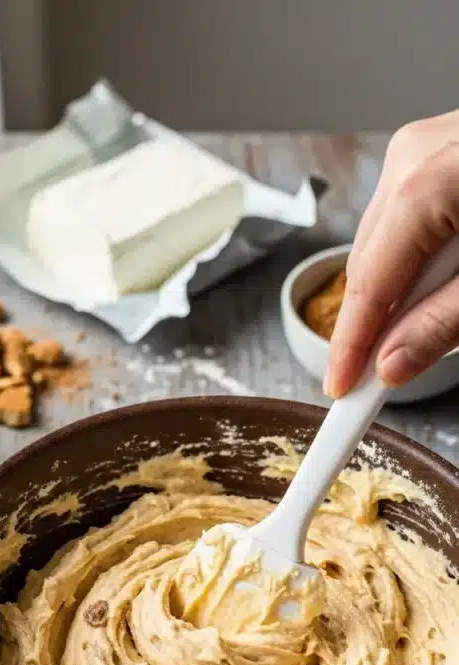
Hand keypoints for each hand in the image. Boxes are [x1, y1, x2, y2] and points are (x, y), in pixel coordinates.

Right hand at [326, 110, 458, 396]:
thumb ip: (443, 326)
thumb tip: (394, 363)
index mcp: (422, 187)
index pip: (367, 288)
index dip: (350, 347)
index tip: (342, 391)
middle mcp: (410, 158)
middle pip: (369, 265)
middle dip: (379, 321)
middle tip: (384, 375)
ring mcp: (421, 147)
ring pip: (385, 243)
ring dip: (405, 290)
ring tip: (444, 312)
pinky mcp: (436, 150)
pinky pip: (407, 218)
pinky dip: (422, 258)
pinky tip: (448, 278)